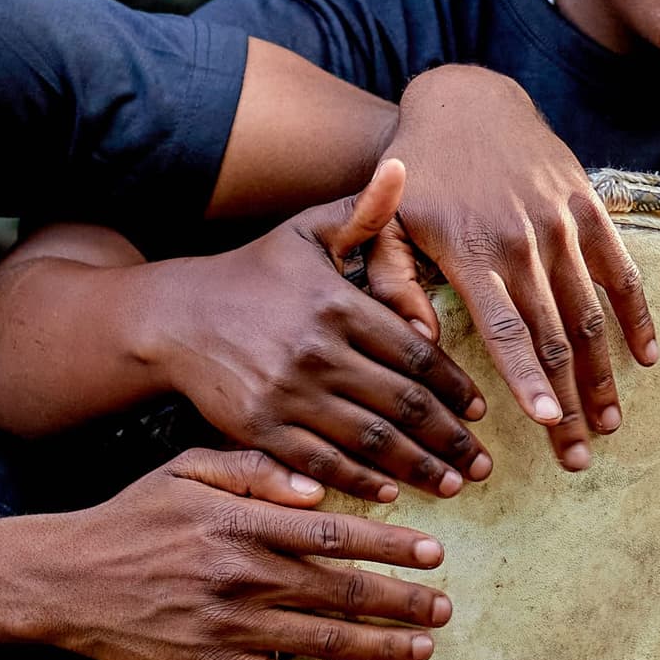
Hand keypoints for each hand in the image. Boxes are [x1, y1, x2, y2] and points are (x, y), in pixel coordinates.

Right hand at [44, 447, 450, 659]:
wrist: (65, 580)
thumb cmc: (130, 518)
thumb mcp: (186, 470)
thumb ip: (254, 471)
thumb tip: (317, 488)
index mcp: (240, 524)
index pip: (333, 534)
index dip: (390, 545)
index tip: (433, 552)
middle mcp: (242, 577)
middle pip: (341, 591)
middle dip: (402, 601)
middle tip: (444, 606)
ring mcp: (229, 628)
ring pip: (324, 641)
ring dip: (382, 647)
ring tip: (423, 646)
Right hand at [160, 163, 489, 501]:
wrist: (176, 317)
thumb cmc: (254, 271)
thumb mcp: (306, 230)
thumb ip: (362, 210)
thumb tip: (404, 166)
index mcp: (336, 303)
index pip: (414, 352)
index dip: (454, 386)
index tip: (480, 411)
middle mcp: (316, 351)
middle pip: (402, 403)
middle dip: (449, 437)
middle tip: (483, 464)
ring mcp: (287, 394)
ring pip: (370, 440)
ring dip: (418, 467)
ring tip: (453, 485)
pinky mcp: (260, 428)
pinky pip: (321, 462)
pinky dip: (359, 481)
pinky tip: (390, 492)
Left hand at [381, 64, 657, 470]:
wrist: (467, 102)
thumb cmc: (418, 177)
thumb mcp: (387, 225)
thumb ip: (393, 284)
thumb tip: (419, 346)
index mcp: (470, 252)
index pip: (506, 328)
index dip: (527, 378)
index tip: (545, 423)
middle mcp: (521, 239)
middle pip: (554, 335)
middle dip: (569, 401)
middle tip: (578, 455)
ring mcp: (561, 222)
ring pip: (591, 311)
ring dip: (604, 373)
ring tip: (610, 424)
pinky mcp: (588, 206)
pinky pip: (620, 268)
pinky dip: (635, 315)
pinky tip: (646, 358)